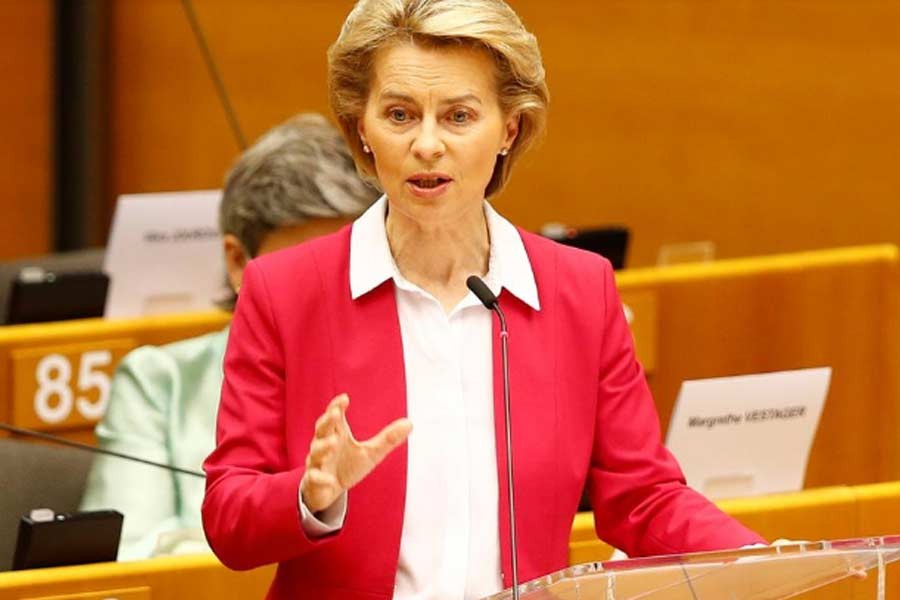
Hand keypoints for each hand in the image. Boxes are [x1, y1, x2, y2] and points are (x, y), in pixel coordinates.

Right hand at [300, 393, 411, 513]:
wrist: (328, 490)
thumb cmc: (347, 466)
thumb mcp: (371, 453)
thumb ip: (388, 439)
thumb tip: (410, 423)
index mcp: (337, 434)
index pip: (334, 417)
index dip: (337, 407)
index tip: (344, 398)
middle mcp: (324, 445)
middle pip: (322, 429)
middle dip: (327, 421)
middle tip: (335, 413)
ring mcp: (317, 462)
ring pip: (316, 452)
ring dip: (323, 447)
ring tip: (333, 442)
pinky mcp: (315, 480)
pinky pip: (315, 477)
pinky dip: (320, 478)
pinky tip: (329, 480)